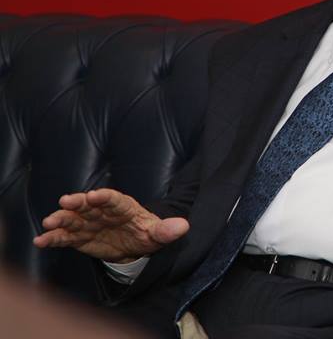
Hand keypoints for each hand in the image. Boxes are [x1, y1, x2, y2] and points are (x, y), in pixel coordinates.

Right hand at [33, 188, 188, 262]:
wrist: (134, 245)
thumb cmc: (147, 234)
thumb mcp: (158, 233)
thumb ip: (167, 230)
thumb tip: (184, 226)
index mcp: (124, 206)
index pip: (114, 199)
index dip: (105, 196)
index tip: (95, 195)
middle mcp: (102, 211)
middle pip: (88, 205)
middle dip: (77, 203)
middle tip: (65, 201)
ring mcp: (89, 223)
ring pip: (73, 219)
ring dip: (60, 219)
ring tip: (48, 223)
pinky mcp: (79, 237)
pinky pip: (64, 237)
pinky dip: (53, 238)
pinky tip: (40, 241)